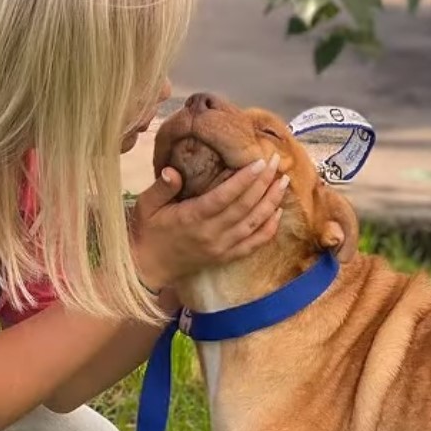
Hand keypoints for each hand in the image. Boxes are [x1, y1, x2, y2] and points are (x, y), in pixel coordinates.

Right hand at [130, 155, 289, 289]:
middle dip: (264, 183)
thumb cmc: (147, 232)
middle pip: (245, 206)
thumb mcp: (146, 206)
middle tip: (277, 162)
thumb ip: (161, 188)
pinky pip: (253, 244)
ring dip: (271, 202)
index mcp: (192, 218)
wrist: (148, 268)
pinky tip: (278, 212)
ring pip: (254, 224)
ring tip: (283, 182)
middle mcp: (211, 234)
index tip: (261, 162)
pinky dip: (269, 229)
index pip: (225, 196)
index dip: (245, 179)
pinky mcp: (225, 257)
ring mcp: (221, 248)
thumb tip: (172, 170)